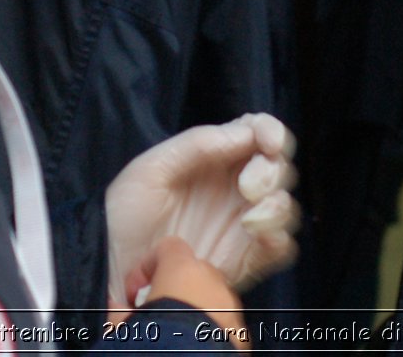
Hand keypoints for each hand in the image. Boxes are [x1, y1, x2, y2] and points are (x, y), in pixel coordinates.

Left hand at [105, 113, 299, 304]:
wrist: (117, 270)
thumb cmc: (126, 214)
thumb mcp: (151, 169)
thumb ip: (198, 144)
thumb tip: (244, 133)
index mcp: (214, 156)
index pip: (257, 132)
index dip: (270, 132)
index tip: (269, 144)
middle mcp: (234, 186)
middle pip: (279, 167)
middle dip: (272, 172)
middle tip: (248, 187)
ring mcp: (243, 223)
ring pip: (285, 206)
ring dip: (276, 208)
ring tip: (249, 220)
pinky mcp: (247, 258)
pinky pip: (281, 247)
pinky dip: (278, 240)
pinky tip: (257, 238)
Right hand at [125, 237, 249, 350]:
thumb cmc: (157, 339)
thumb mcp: (125, 326)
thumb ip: (118, 310)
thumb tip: (114, 307)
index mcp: (183, 270)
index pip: (168, 246)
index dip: (146, 266)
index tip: (133, 294)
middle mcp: (213, 281)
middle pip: (192, 271)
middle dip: (173, 289)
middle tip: (154, 315)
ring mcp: (232, 305)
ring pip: (211, 296)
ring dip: (194, 308)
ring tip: (176, 334)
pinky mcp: (242, 331)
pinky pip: (223, 321)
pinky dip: (210, 328)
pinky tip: (194, 345)